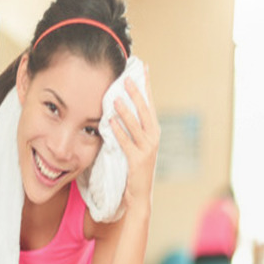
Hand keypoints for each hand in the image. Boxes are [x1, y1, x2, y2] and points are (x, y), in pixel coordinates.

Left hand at [111, 66, 159, 214]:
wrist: (139, 195)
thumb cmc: (134, 168)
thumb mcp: (135, 144)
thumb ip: (131, 126)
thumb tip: (118, 105)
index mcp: (153, 132)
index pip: (150, 104)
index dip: (146, 86)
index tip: (143, 68)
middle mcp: (153, 138)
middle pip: (146, 111)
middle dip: (137, 93)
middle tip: (128, 77)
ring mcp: (147, 150)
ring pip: (137, 125)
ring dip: (126, 110)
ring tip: (115, 97)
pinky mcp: (138, 161)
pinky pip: (127, 143)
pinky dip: (119, 131)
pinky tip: (110, 121)